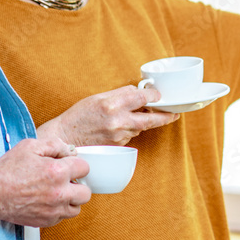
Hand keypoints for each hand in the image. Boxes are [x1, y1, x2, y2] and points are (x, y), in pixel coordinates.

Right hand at [0, 137, 90, 227]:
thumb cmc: (8, 170)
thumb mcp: (30, 146)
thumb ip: (54, 145)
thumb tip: (69, 150)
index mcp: (58, 172)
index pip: (85, 168)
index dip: (76, 165)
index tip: (67, 166)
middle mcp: (59, 193)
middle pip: (86, 192)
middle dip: (78, 184)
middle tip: (65, 181)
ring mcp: (54, 210)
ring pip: (77, 208)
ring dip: (70, 200)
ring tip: (57, 192)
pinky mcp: (46, 221)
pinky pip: (62, 217)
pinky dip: (58, 210)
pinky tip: (47, 201)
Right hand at [38, 85, 179, 146]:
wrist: (65, 139)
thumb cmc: (78, 116)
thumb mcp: (97, 97)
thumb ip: (119, 94)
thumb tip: (138, 92)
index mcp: (112, 104)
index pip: (143, 97)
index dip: (154, 95)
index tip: (159, 95)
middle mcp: (118, 121)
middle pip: (151, 119)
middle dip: (166, 116)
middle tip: (174, 114)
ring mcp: (119, 136)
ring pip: (140, 128)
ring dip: (142, 122)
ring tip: (134, 116)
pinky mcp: (118, 146)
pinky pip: (131, 136)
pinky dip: (130, 130)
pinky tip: (119, 127)